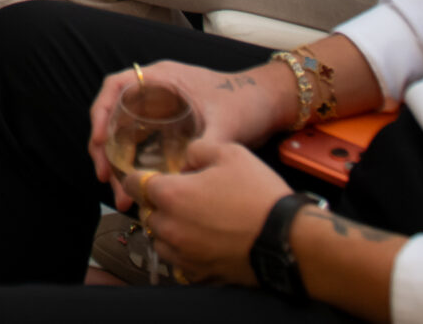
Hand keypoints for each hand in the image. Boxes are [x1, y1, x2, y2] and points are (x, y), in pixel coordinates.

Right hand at [89, 61, 290, 200]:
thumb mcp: (227, 124)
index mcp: (163, 78)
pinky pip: (140, 143)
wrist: (270, 103)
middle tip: (106, 178)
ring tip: (120, 192)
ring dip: (117, 160)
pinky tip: (138, 185)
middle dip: (104, 147)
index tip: (99, 140)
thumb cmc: (248, 102)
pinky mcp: (168, 128)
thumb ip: (208, 146)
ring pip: (124, 133)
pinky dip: (133, 163)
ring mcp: (160, 110)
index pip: (117, 86)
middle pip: (114, 115)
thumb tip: (187, 178)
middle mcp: (155, 92)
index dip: (101, 111)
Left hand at [136, 140, 294, 286]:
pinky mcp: (200, 274)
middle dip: (160, 204)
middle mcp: (170, 228)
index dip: (140, 177)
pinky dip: (186, 251)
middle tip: (184, 196)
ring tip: (195, 220)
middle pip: (149, 213)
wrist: (288, 240)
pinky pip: (181, 261)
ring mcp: (184, 255)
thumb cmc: (259, 195)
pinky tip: (206, 241)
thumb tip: (186, 158)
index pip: (134, 185)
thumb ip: (198, 149)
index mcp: (171, 195)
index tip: (150, 176)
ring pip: (161, 240)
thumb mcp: (230, 152)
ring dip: (170, 229)